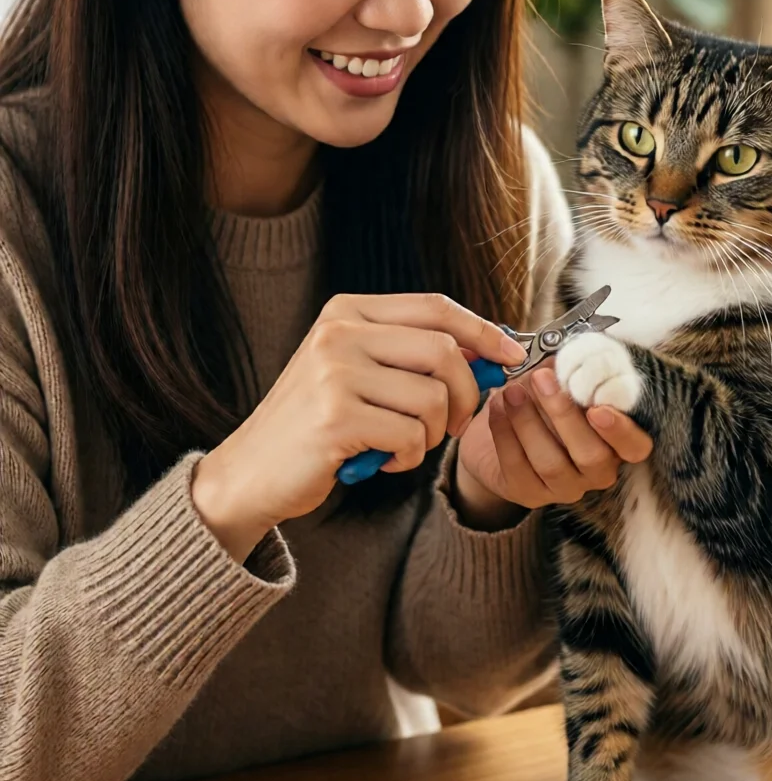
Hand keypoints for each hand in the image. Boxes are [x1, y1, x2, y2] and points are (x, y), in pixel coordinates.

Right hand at [191, 292, 525, 561]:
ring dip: (434, 433)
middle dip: (467, 394)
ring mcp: (335, 373)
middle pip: (444, 351)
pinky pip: (412, 435)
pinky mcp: (336, 417)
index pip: (436, 308)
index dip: (484, 332)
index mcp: (347, 311)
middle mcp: (339, 333)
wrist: (250, 473)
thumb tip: (493, 353)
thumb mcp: (360, 374)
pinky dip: (410, 456)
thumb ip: (414, 357)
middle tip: (457, 424)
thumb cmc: (316, 426)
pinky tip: (382, 459)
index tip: (513, 357)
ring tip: (404, 444)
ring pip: (434, 398)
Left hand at [453, 365, 652, 529]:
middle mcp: (597, 470)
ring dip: (528, 421)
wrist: (497, 429)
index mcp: (616, 441)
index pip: (636, 446)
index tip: (597, 408)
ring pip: (551, 463)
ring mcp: (564, 488)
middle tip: (540, 378)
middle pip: (592, 456)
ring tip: (510, 390)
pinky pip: (518, 467)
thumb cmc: (539, 399)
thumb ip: (571, 370)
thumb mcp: (558, 379)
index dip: (621, 431)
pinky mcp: (529, 494)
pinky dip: (505, 433)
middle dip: (564, 414)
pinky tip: (496, 408)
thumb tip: (572, 354)